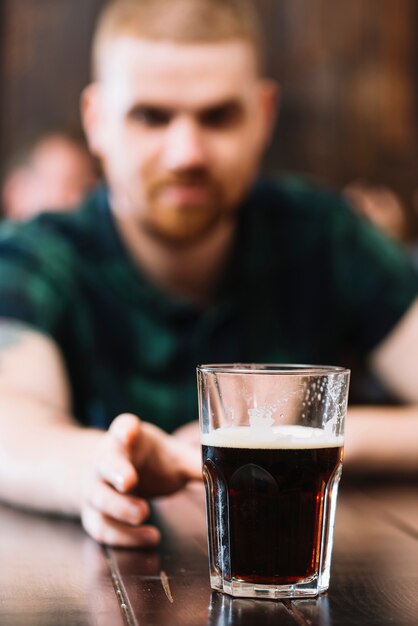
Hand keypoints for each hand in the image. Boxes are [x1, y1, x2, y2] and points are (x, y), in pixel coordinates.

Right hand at [81, 413, 201, 546]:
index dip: (125, 429)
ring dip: (120, 508)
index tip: (129, 432)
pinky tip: (149, 538)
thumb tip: (229, 470)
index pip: (123, 426)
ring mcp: (96, 486)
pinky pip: (101, 527)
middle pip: (104, 462)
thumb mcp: (172, 457)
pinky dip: (123, 536)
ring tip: (144, 514)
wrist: (115, 476)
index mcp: (127, 435)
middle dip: (115, 471)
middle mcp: (106, 458)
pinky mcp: (94, 513)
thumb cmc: (150, 461)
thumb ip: (195, 463)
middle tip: (129, 481)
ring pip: (98, 497)